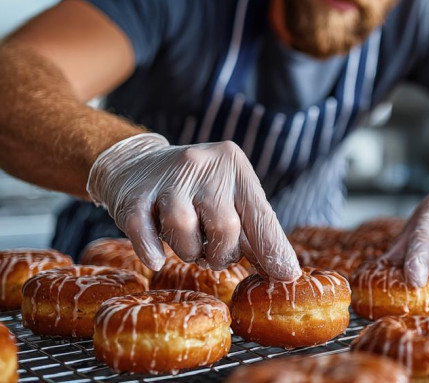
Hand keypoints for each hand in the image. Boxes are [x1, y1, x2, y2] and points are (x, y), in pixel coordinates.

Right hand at [86, 133, 300, 279]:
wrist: (136, 163)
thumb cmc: (196, 191)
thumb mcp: (230, 199)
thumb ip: (255, 232)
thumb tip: (285, 272)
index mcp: (235, 168)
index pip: (260, 215)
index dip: (273, 249)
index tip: (285, 275)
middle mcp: (204, 166)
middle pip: (225, 227)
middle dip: (222, 254)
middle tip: (214, 255)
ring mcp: (167, 178)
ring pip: (184, 230)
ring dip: (189, 251)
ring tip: (189, 245)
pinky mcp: (133, 195)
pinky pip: (142, 232)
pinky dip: (151, 250)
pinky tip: (157, 258)